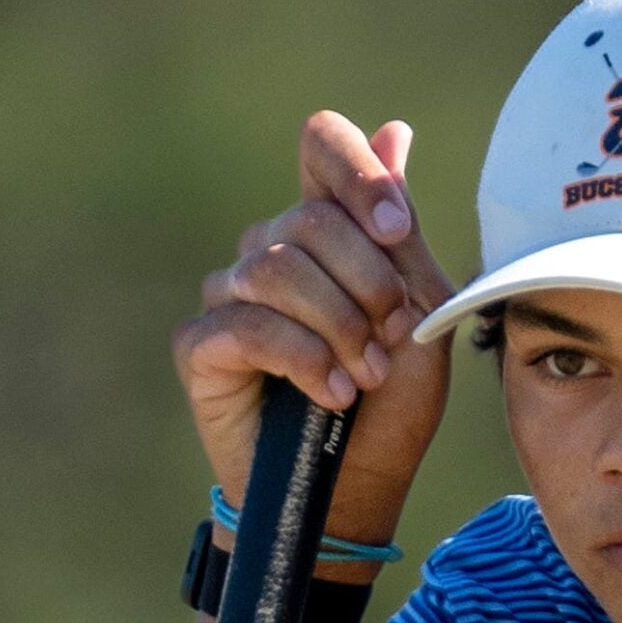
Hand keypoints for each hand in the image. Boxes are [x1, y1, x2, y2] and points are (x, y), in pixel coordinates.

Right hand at [171, 111, 455, 545]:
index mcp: (327, 231)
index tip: (396, 230)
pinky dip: (302, 359)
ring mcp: (230, 296)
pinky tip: (330, 395)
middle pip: (310, 219)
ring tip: (364, 379)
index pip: (323, 146)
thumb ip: (402, 233)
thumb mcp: (420, 315)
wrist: (356, 490)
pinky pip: (248, 325)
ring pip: (278, 270)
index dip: (356, 174)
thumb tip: (394, 132)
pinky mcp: (201, 346)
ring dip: (339, 328)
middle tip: (392, 344)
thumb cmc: (393, 406)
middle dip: (367, 284)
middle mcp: (271, 251)